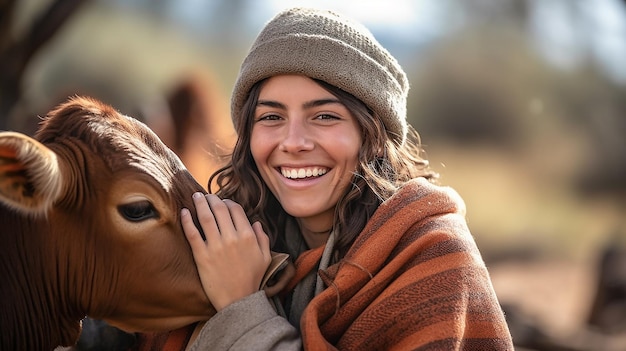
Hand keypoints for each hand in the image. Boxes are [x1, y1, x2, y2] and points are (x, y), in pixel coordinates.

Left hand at [182, 193, 271, 310]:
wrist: (238, 301)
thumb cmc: (252, 280)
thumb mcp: (265, 257)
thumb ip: (263, 237)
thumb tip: (256, 222)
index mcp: (248, 236)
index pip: (236, 209)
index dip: (228, 202)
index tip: (222, 202)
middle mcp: (232, 238)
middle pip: (219, 209)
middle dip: (212, 199)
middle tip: (205, 195)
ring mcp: (216, 246)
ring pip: (205, 217)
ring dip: (200, 203)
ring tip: (195, 196)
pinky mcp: (202, 256)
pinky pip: (193, 233)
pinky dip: (187, 220)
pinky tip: (185, 212)